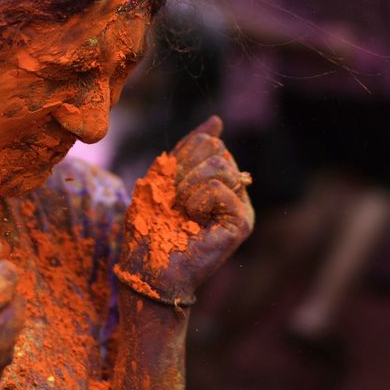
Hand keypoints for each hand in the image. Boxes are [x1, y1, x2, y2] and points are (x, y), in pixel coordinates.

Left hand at [117, 116, 253, 302]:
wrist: (147, 270)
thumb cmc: (149, 227)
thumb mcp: (164, 176)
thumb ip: (189, 148)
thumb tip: (217, 119)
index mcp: (217, 179)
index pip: (207, 141)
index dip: (181, 156)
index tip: (169, 185)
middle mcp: (234, 191)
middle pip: (215, 148)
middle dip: (184, 170)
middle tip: (175, 200)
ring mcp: (241, 207)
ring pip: (220, 164)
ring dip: (188, 185)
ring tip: (182, 210)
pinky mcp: (242, 223)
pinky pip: (221, 188)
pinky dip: (197, 200)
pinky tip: (193, 219)